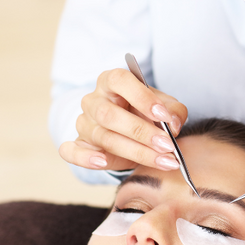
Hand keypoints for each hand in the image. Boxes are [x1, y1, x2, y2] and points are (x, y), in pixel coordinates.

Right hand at [58, 68, 187, 171]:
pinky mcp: (79, 144)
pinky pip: (72, 151)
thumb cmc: (145, 112)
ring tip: (162, 161)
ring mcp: (84, 122)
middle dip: (141, 132)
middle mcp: (94, 100)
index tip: (164, 115)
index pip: (120, 81)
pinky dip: (85, 158)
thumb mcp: (164, 106)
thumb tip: (173, 125)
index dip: (142, 97)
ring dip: (135, 151)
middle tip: (167, 145)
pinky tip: (103, 162)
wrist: (129, 128)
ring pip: (104, 137)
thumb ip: (173, 111)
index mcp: (112, 81)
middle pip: (109, 114)